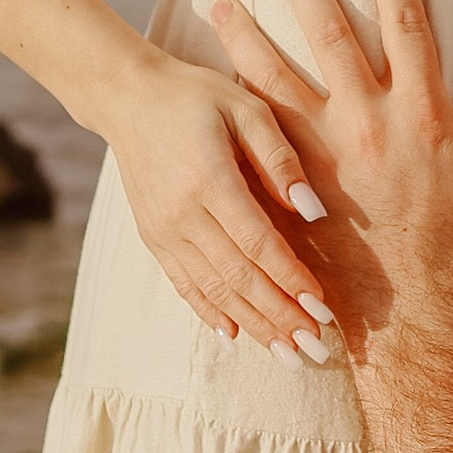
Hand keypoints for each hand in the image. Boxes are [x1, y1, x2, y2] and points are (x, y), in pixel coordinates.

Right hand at [101, 48, 336, 352]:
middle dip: (279, 317)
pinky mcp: (153, 238)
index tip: (322, 310)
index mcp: (210, 181)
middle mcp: (183, 214)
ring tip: (287, 356)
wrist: (129, 98)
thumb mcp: (247, 108)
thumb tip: (312, 211)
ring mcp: (164, 230)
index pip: (258, 244)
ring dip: (253, 326)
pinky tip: (235, 336)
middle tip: (315, 351)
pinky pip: (184, 284)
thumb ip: (280, 158)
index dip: (290, 280)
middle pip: (238, 278)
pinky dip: (211, 313)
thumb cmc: (198, 97)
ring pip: (213, 290)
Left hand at [211, 0, 452, 352]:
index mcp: (423, 115)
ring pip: (275, 80)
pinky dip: (235, 102)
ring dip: (247, 37)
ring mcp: (322, 157)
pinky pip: (257, 134)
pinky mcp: (292, 187)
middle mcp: (367, 125)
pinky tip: (213, 80)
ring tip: (223, 3)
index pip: (407, 23)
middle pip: (330, 35)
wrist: (412, 313)